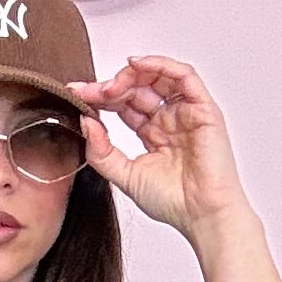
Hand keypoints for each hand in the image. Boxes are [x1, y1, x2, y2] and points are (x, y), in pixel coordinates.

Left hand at [65, 54, 254, 243]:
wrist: (201, 216)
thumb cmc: (173, 202)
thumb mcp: (124, 175)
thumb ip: (101, 151)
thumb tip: (86, 121)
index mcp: (153, 134)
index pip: (125, 105)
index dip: (101, 97)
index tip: (77, 95)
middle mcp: (170, 120)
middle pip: (138, 88)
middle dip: (111, 85)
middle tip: (89, 92)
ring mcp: (186, 113)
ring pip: (159, 77)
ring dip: (132, 74)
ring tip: (112, 84)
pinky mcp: (203, 109)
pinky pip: (184, 76)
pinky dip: (160, 65)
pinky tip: (136, 65)